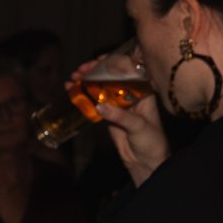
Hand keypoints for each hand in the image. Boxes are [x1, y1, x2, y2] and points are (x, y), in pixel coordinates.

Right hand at [71, 53, 169, 184]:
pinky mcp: (108, 113)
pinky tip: (70, 90)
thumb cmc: (151, 141)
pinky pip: (94, 100)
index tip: (98, 60)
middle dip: (94, 71)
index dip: (112, 62)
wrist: (146, 162)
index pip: (128, 69)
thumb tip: (99, 105)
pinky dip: (82, 95)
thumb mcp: (138, 126)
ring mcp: (118, 102)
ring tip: (72, 78)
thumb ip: (120, 115)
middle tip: (81, 70)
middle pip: (110, 75)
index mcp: (144, 90)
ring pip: (100, 86)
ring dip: (86, 81)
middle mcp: (131, 93)